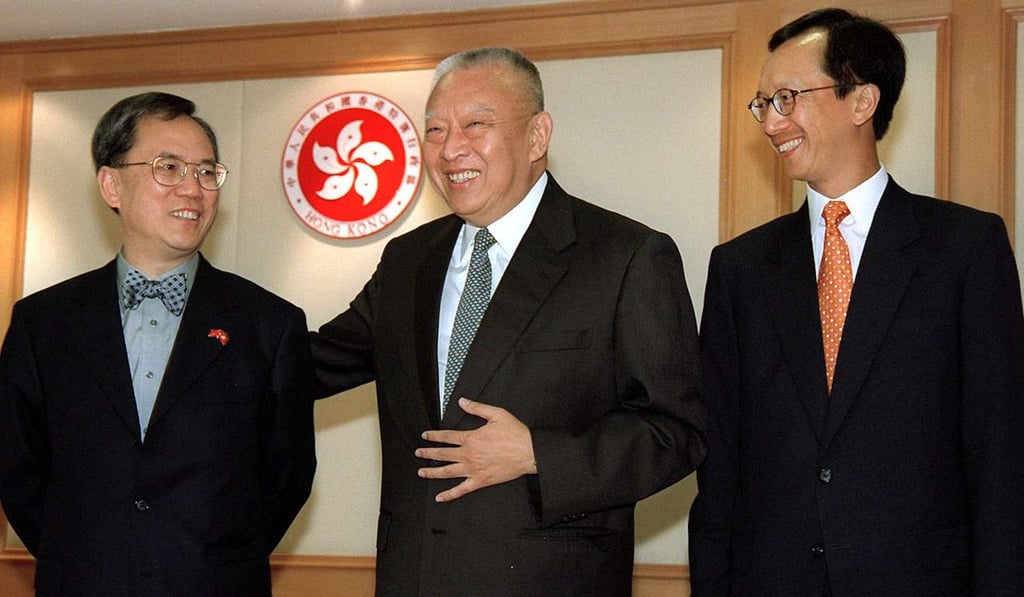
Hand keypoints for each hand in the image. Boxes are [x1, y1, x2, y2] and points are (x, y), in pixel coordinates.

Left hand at [415, 397, 536, 501]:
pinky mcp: (480, 481)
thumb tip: (462, 401)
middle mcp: (469, 455)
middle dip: (428, 453)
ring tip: (421, 472)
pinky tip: (440, 497)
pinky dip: (449, 494)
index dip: (434, 436)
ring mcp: (473, 470)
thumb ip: (477, 408)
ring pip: (447, 472)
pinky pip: (461, 490)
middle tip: (418, 453)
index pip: (447, 437)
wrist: (529, 452)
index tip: (425, 436)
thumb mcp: (497, 414)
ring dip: (432, 472)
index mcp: (471, 438)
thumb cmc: (515, 433)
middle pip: (443, 454)